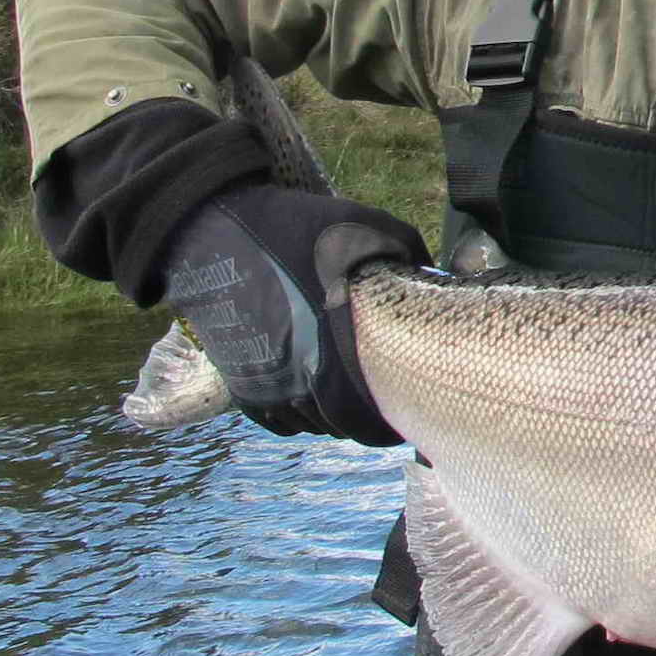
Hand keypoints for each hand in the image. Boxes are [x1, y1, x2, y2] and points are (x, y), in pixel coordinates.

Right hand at [157, 179, 429, 445]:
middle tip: (386, 407)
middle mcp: (301, 378)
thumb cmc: (299, 228)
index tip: (412, 413)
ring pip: (310, 425)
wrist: (216, 231)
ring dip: (332, 418)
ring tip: (351, 396)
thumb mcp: (371, 228)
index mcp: (339, 348)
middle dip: (366, 422)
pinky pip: (277, 421)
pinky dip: (299, 416)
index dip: (394, 424)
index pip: (372, 419)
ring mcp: (267, 384)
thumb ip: (411, 257)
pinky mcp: (240, 382)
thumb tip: (439, 278)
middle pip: (342, 428)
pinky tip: (314, 393)